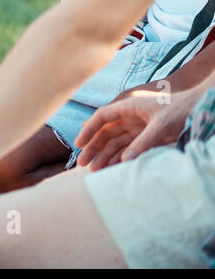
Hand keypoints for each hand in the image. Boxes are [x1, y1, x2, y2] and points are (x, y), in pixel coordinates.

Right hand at [74, 86, 198, 169]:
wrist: (198, 108)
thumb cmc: (181, 111)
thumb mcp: (162, 126)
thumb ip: (143, 143)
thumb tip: (124, 161)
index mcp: (128, 107)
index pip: (102, 117)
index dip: (88, 130)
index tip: (79, 143)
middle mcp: (129, 117)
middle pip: (105, 133)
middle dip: (93, 148)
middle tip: (82, 164)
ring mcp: (137, 127)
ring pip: (114, 143)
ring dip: (104, 155)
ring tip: (95, 171)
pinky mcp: (145, 137)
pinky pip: (127, 148)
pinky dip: (119, 158)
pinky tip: (111, 168)